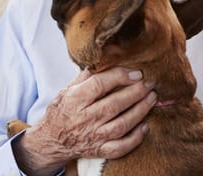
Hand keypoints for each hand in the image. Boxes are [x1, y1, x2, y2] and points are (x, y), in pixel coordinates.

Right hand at [12, 67, 156, 174]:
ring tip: (152, 98)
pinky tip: (146, 126)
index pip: (99, 85)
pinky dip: (135, 138)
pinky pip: (120, 147)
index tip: (136, 71)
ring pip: (121, 125)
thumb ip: (90, 72)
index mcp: (75, 99)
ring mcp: (92, 136)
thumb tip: (110, 51)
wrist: (50, 140)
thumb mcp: (69, 87)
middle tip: (149, 82)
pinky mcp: (99, 150)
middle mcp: (84, 118)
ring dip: (140, 111)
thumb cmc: (63, 109)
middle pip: (114, 104)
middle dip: (136, 92)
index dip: (120, 77)